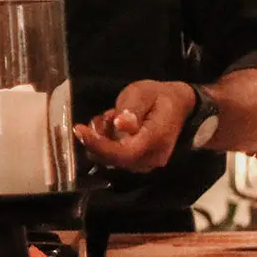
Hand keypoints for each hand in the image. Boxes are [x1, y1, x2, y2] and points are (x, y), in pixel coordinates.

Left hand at [72, 79, 196, 172]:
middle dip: (98, 138)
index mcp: (156, 139)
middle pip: (113, 159)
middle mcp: (151, 158)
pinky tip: (113, 125)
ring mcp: (145, 163)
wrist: (176, 104)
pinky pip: (113, 157)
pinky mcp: (138, 162)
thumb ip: (132, 109)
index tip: (79, 130)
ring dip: (102, 138)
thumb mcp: (143, 92)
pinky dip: (105, 142)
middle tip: (107, 114)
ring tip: (113, 116)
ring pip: (110, 159)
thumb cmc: (159, 96)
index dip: (98, 145)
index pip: (123, 153)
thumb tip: (121, 125)